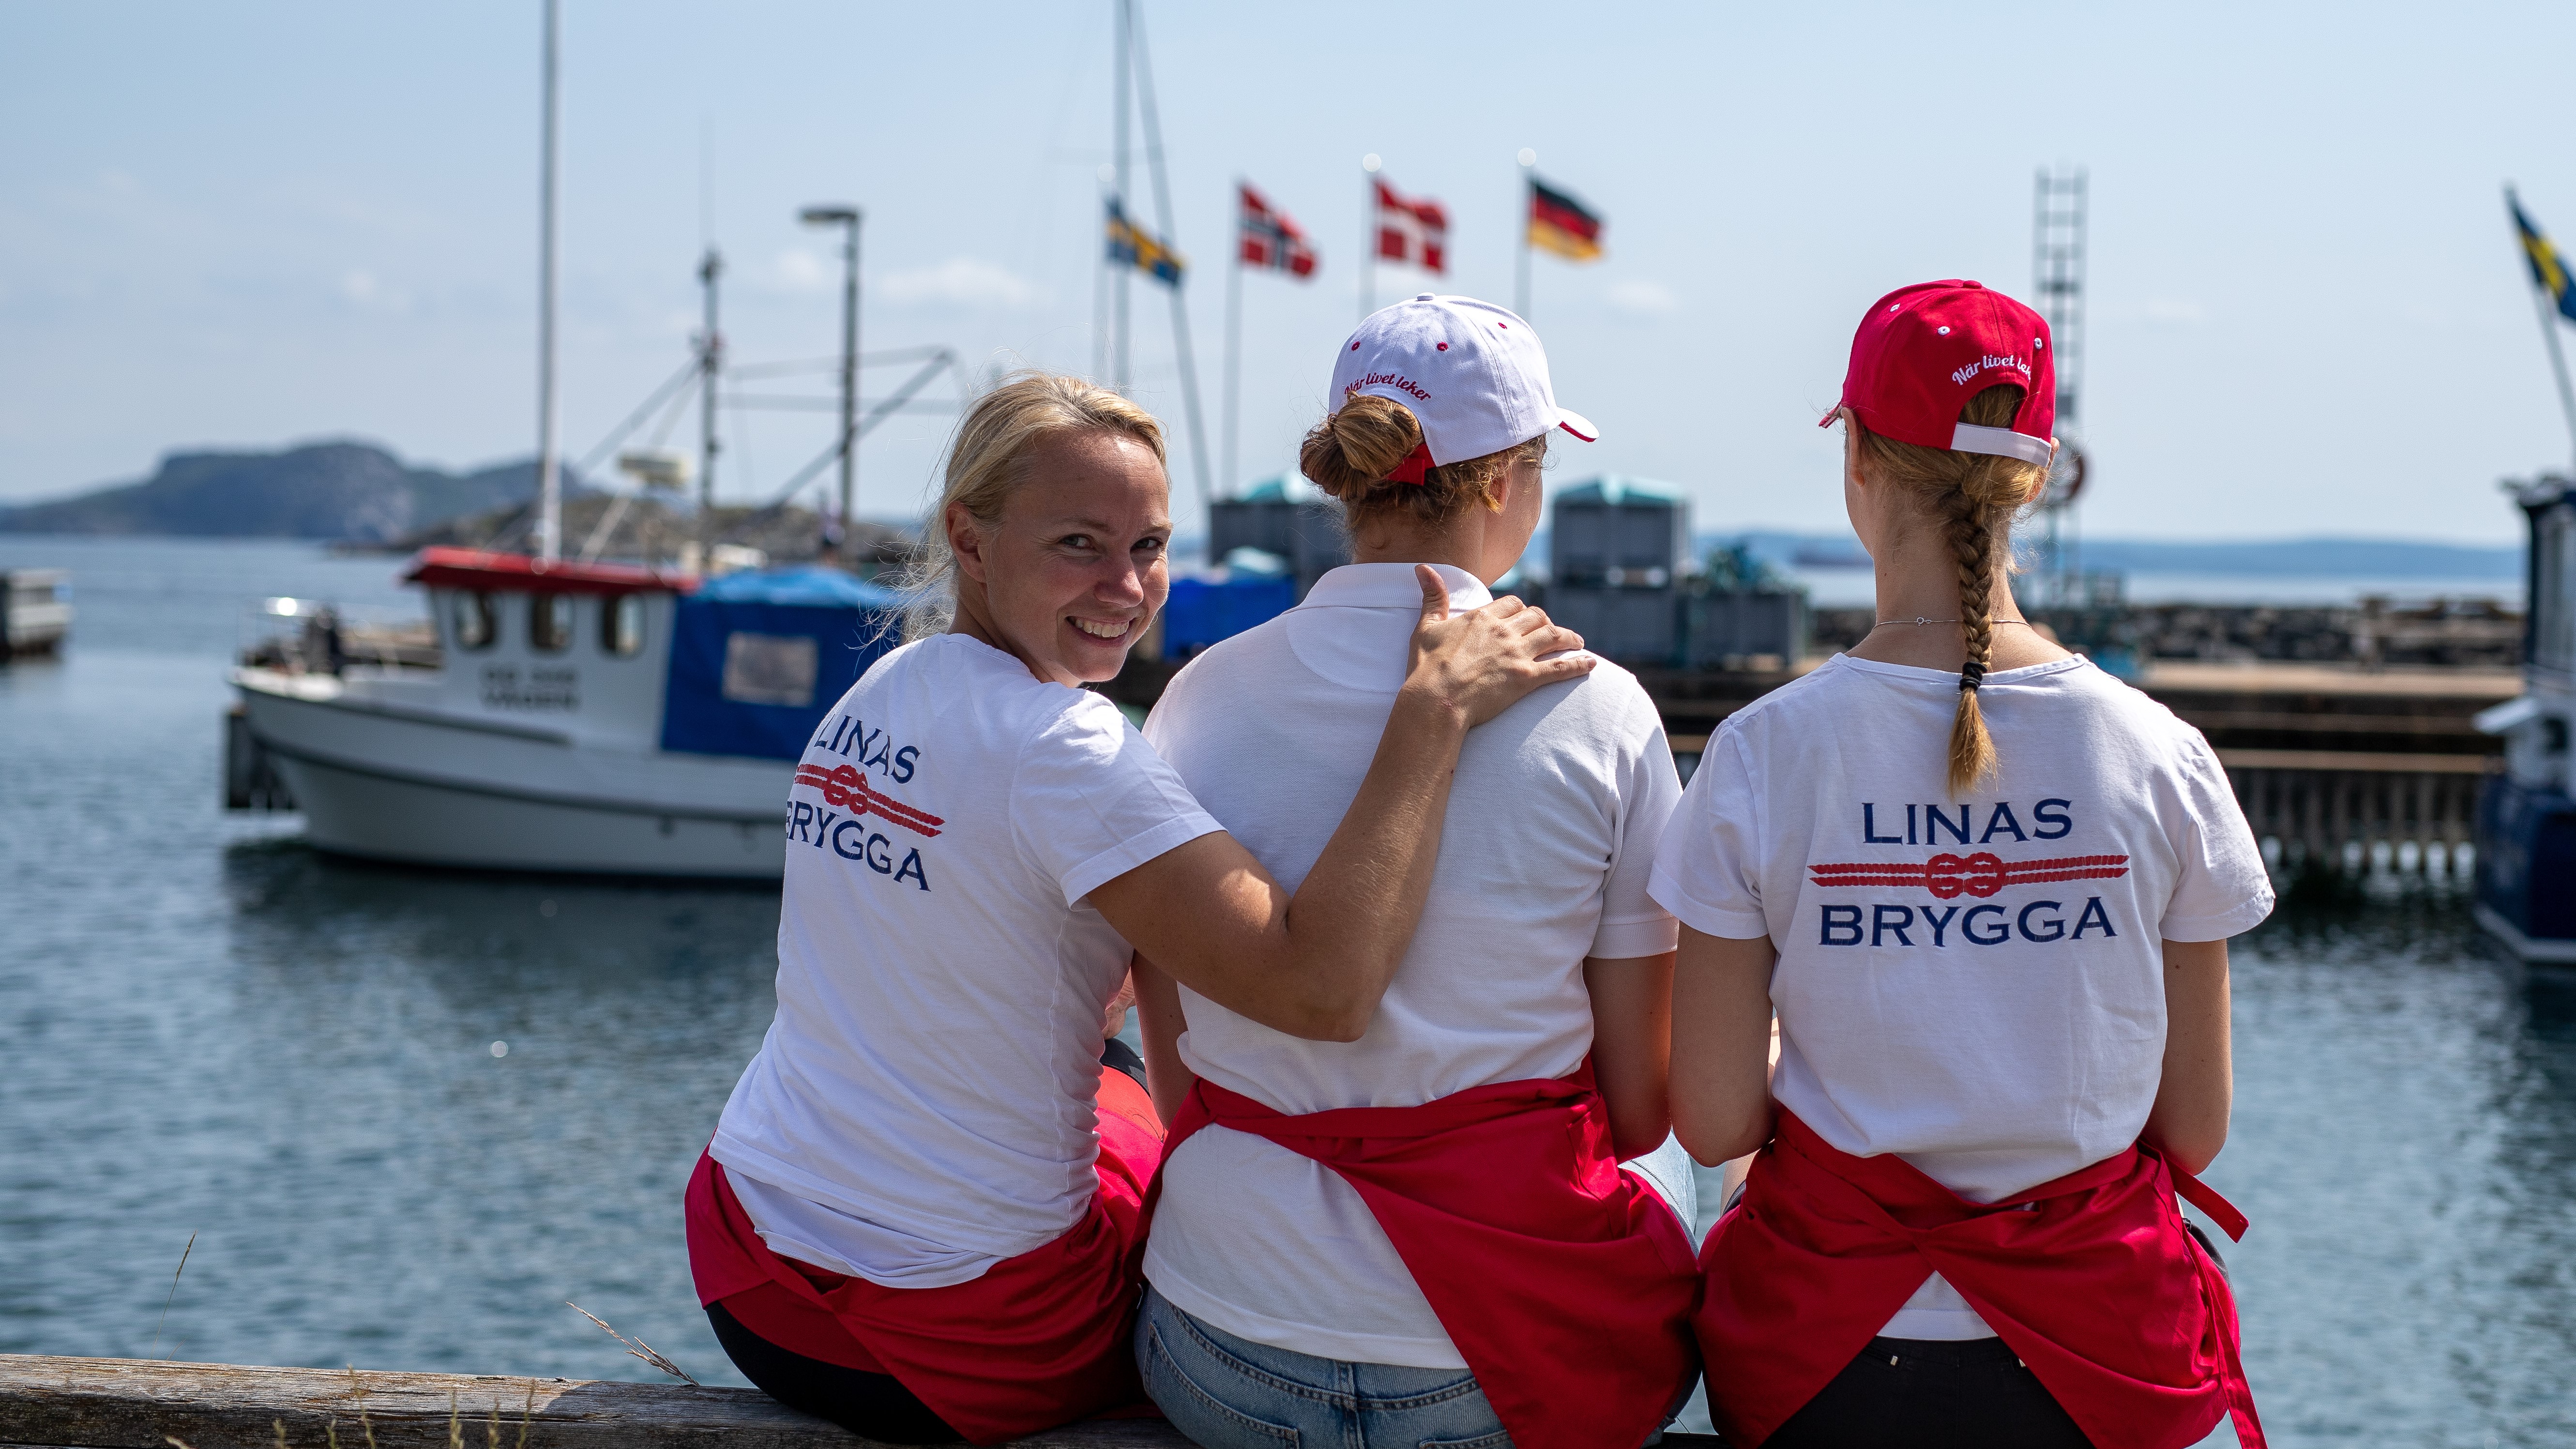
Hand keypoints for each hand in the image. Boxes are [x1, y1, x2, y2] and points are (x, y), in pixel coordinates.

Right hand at [1401, 564, 1594, 727]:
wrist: (1435, 700)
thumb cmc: (1427, 667)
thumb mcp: (1426, 627)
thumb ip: (1433, 597)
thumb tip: (1423, 568)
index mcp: (1482, 617)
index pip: (1512, 604)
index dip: (1521, 609)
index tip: (1525, 617)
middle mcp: (1504, 631)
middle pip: (1536, 617)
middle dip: (1546, 621)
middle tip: (1553, 631)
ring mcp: (1517, 654)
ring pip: (1553, 636)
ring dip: (1568, 637)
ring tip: (1577, 642)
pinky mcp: (1527, 679)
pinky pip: (1560, 668)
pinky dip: (1578, 664)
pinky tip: (1590, 663)